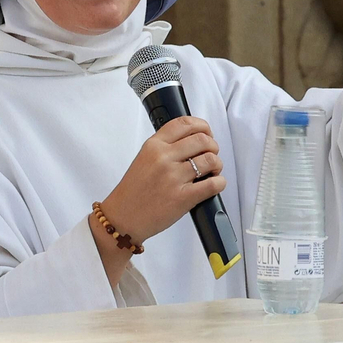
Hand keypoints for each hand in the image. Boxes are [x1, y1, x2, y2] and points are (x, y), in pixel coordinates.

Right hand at [93, 117, 226, 284]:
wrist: (123, 218)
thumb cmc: (133, 192)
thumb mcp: (143, 160)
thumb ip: (164, 148)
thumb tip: (193, 143)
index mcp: (153, 146)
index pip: (184, 124)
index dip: (202, 126)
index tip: (206, 132)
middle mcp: (163, 158)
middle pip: (202, 139)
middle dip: (213, 146)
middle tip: (211, 155)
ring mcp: (173, 177)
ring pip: (211, 160)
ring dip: (217, 165)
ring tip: (211, 171)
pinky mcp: (183, 197)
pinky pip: (213, 184)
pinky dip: (220, 183)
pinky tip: (214, 184)